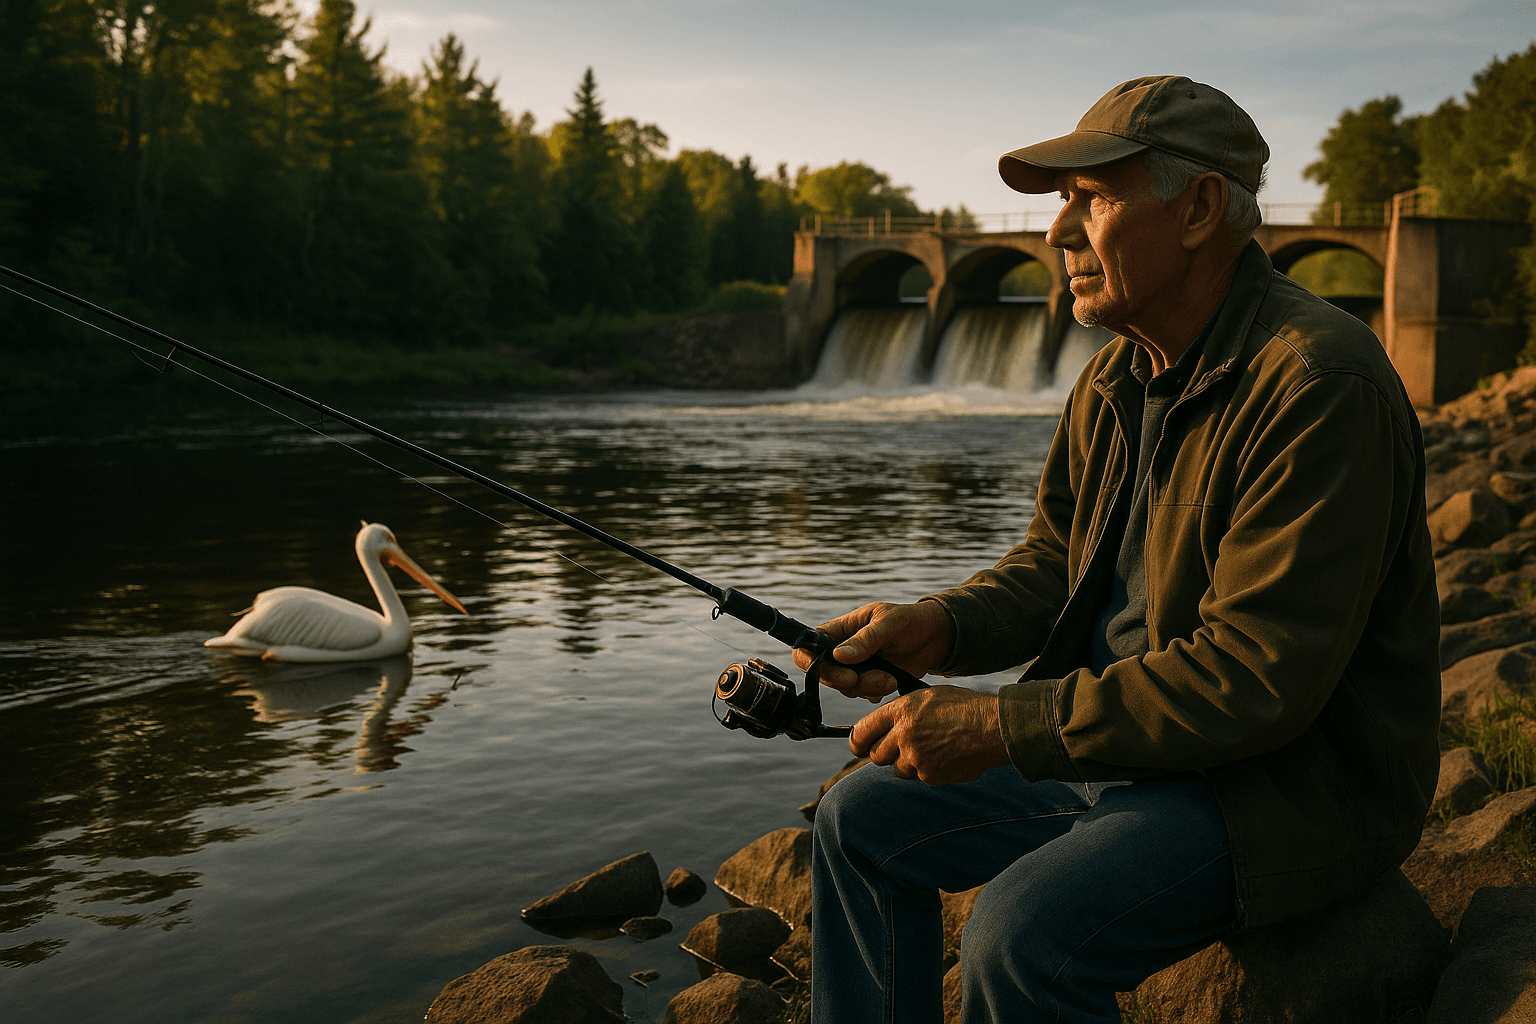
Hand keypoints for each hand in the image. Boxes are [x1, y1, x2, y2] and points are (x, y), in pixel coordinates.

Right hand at [792, 601, 950, 701]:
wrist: (935, 638)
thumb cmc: (910, 621)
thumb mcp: (889, 623)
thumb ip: (865, 640)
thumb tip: (838, 656)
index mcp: (840, 630)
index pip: (808, 646)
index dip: (811, 662)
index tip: (838, 672)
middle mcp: (842, 650)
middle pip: (826, 674)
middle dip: (849, 681)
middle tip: (872, 678)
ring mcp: (855, 668)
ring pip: (846, 688)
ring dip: (867, 687)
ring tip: (891, 678)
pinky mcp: (869, 682)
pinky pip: (862, 695)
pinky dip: (876, 693)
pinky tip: (892, 680)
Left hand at [852, 684, 1010, 784]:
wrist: (992, 727)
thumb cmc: (964, 708)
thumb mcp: (929, 697)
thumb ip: (904, 711)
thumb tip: (886, 726)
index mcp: (902, 710)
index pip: (864, 729)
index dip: (857, 740)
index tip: (858, 745)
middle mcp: (903, 734)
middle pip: (876, 755)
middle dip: (884, 753)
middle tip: (900, 749)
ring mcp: (915, 757)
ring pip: (898, 769)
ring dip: (908, 763)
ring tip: (931, 749)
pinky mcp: (929, 775)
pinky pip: (919, 777)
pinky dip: (928, 770)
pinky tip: (945, 757)